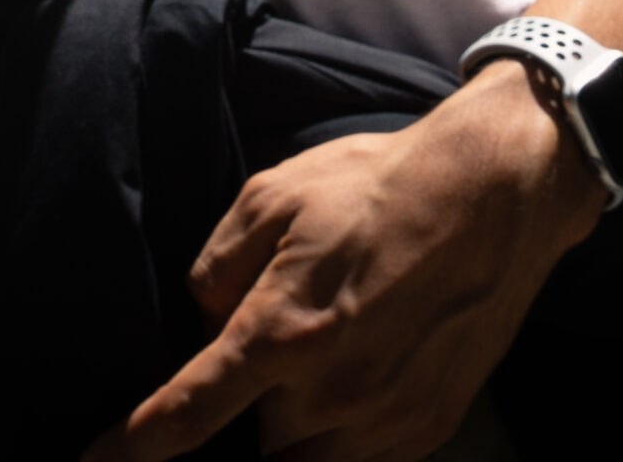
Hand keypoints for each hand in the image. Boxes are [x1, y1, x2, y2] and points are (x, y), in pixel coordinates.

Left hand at [80, 64, 603, 461]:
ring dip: (294, 426)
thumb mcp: (270, 197)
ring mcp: (384, 420)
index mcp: (280, 333)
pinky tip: (356, 372)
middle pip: (256, 444)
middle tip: (271, 347)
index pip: (190, 413)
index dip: (136, 449)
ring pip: (307, 461)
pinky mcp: (426, 429)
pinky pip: (361, 459)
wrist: (486, 200)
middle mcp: (331, 393)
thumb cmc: (371, 187)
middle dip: (249, 407)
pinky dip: (343, 434)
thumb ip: (217, 267)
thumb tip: (203, 322)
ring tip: (319, 354)